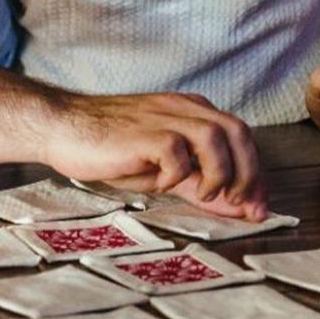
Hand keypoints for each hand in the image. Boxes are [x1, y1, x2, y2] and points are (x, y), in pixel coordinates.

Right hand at [44, 91, 268, 219]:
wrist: (62, 127)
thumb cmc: (109, 149)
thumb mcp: (163, 170)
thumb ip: (200, 185)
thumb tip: (240, 209)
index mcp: (189, 111)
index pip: (241, 137)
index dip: (256, 173)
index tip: (256, 206)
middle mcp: (181, 109)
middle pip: (239, 132)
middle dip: (248, 173)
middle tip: (237, 204)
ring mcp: (163, 117)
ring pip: (217, 136)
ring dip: (220, 172)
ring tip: (203, 194)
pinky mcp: (143, 132)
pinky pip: (177, 151)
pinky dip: (178, 174)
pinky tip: (161, 184)